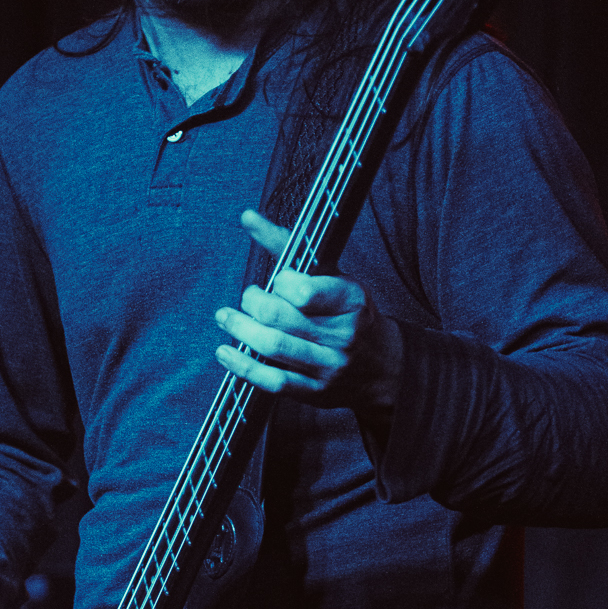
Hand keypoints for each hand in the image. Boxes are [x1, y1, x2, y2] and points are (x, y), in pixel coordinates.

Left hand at [214, 209, 403, 415]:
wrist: (381, 365)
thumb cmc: (348, 312)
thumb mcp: (332, 276)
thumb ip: (290, 247)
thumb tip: (247, 217)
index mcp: (351, 300)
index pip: (302, 289)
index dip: (280, 283)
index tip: (277, 280)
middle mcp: (342, 334)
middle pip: (279, 317)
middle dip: (252, 304)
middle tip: (247, 298)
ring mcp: (329, 366)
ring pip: (272, 346)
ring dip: (240, 330)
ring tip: (225, 318)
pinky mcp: (314, 391)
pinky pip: (272, 380)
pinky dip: (243, 366)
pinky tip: (225, 353)